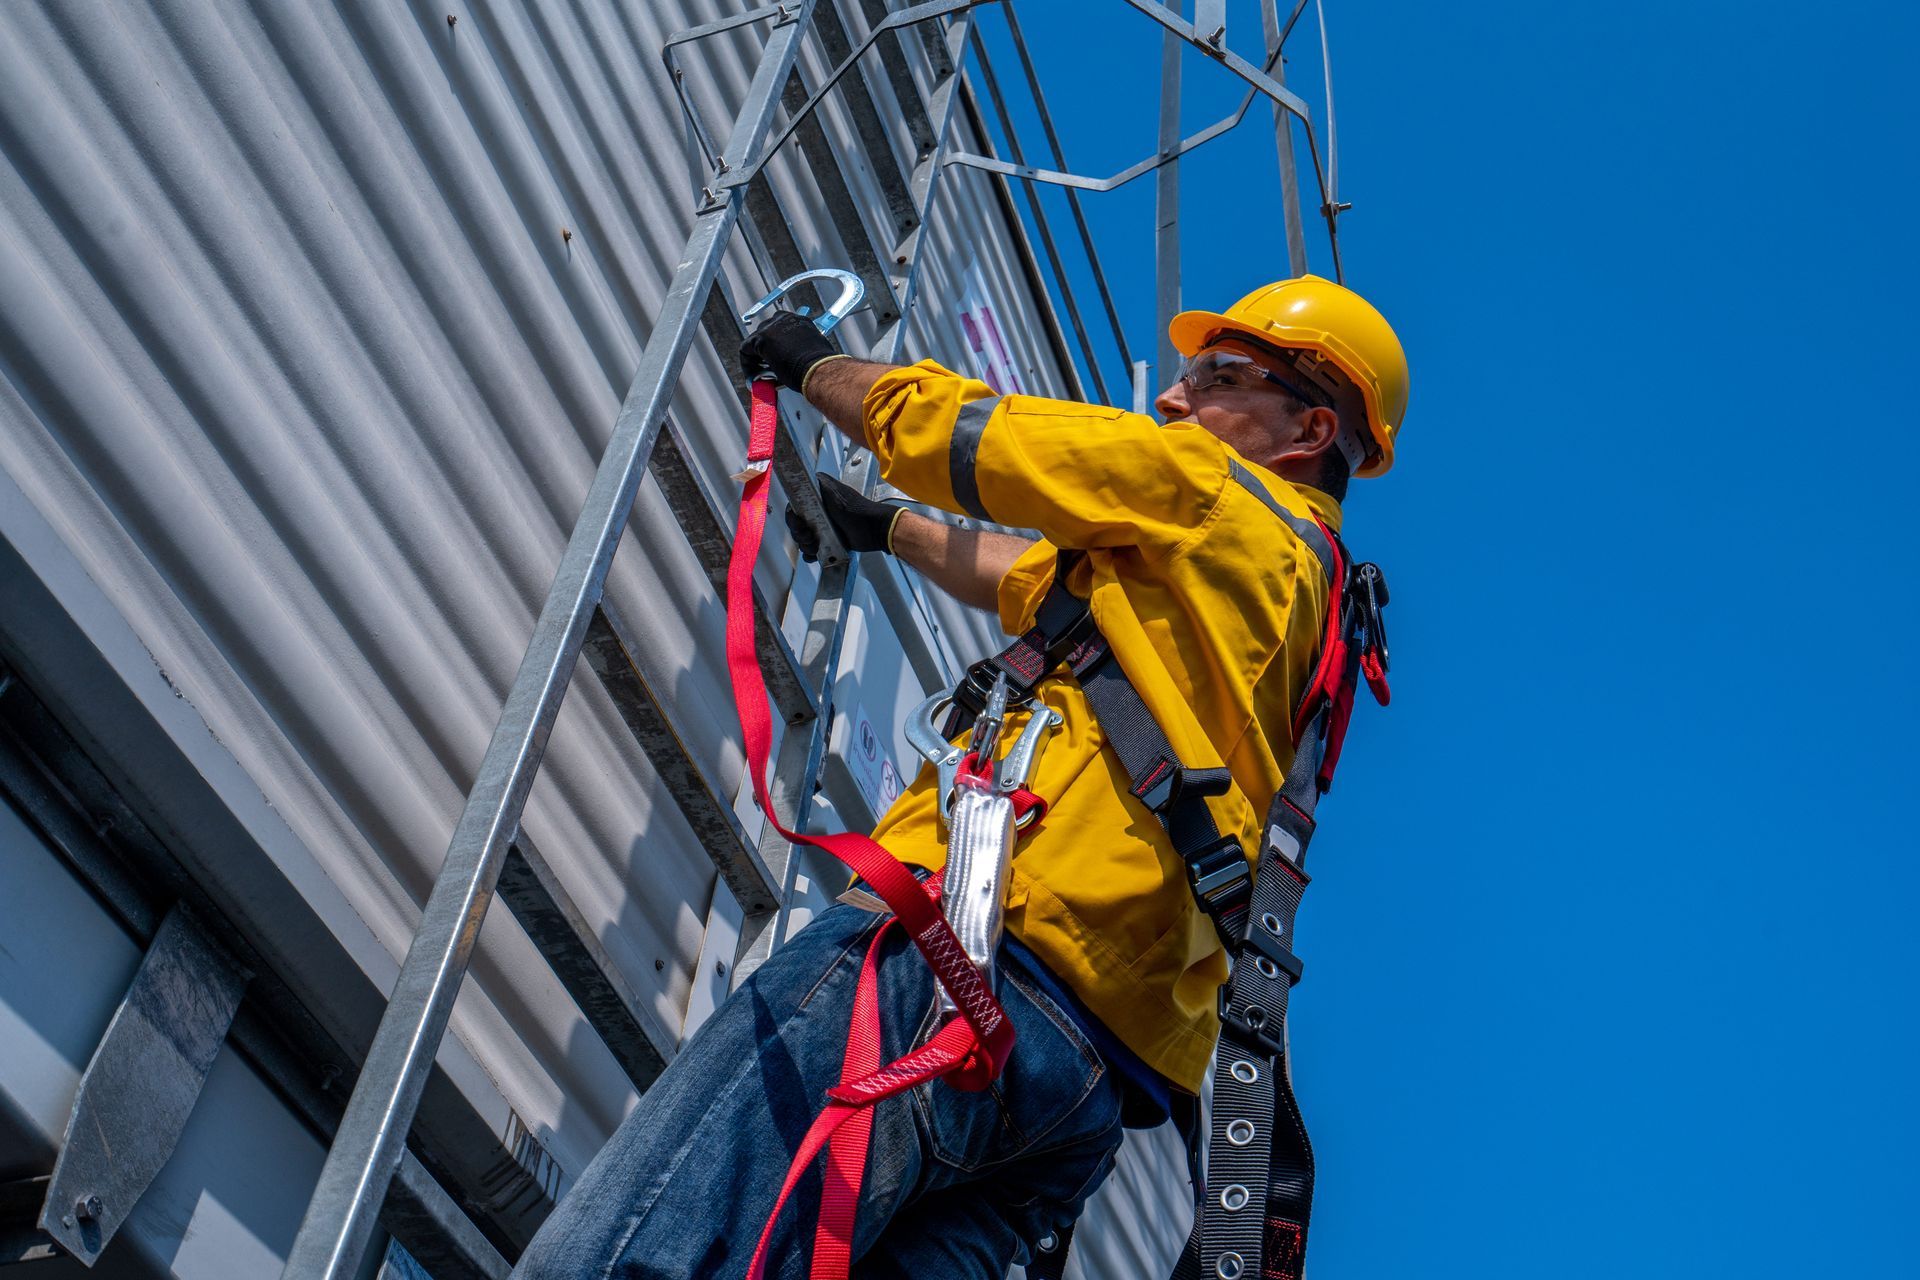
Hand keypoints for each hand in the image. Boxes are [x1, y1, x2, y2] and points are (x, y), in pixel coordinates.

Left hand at [738, 311, 843, 390]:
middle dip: (765, 353)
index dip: (777, 348)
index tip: (777, 362)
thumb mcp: (812, 355)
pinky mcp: (761, 338)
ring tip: (760, 376)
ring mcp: (772, 327)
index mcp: (800, 322)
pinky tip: (752, 378)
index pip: (781, 331)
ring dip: (756, 359)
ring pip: (755, 342)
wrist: (819, 369)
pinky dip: (747, 365)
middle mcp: (786, 319)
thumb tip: (794, 364)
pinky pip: (745, 350)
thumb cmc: (821, 367)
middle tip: (767, 370)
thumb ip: (801, 354)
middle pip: (767, 333)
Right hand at [784, 473, 903, 561]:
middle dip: (799, 534)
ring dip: (806, 546)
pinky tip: (816, 554)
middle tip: (809, 536)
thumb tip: (801, 477)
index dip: (792, 519)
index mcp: (815, 500)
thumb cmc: (855, 509)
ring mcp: (821, 530)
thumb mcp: (834, 491)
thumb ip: (818, 483)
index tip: (799, 524)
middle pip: (796, 527)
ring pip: (802, 540)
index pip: (793, 510)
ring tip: (816, 546)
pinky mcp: (827, 544)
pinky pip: (811, 551)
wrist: (873, 529)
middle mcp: (816, 514)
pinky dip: (811, 555)